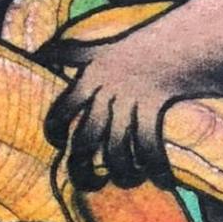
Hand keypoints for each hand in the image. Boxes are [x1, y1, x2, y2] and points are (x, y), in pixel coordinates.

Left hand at [42, 39, 174, 190]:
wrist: (181, 38)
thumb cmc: (141, 46)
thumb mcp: (102, 46)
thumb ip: (72, 51)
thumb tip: (41, 51)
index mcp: (91, 75)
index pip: (61, 110)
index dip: (55, 134)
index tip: (60, 147)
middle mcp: (106, 88)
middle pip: (85, 141)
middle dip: (84, 171)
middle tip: (92, 184)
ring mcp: (130, 97)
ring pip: (116, 150)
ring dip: (123, 174)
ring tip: (131, 180)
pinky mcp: (153, 104)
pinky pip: (149, 145)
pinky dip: (157, 168)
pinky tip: (165, 182)